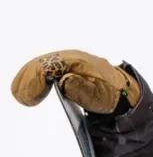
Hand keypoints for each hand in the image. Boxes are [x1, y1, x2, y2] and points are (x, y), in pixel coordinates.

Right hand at [11, 50, 139, 113]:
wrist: (122, 90)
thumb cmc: (110, 93)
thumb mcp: (98, 96)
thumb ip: (81, 89)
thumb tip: (64, 80)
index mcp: (79, 63)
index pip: (49, 66)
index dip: (35, 82)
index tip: (30, 99)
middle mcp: (72, 57)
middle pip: (41, 63)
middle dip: (29, 80)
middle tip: (25, 99)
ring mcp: (69, 61)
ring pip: (42, 64)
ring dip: (30, 79)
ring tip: (25, 97)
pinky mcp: (67, 66)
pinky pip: (46, 68)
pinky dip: (36, 78)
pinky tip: (32, 91)